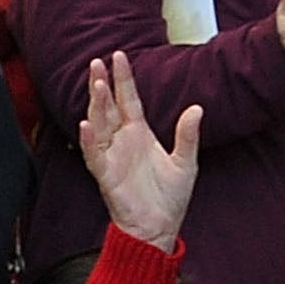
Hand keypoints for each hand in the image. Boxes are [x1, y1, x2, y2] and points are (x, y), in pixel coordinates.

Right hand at [80, 51, 201, 252]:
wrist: (160, 226)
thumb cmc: (170, 196)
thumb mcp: (186, 161)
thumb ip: (188, 135)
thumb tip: (198, 108)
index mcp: (141, 134)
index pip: (129, 100)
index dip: (123, 79)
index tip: (119, 56)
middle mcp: (123, 141)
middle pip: (109, 107)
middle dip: (103, 84)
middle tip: (97, 61)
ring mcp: (112, 156)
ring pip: (99, 125)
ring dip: (96, 105)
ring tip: (95, 83)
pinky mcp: (106, 175)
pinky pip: (93, 155)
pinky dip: (88, 140)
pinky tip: (86, 124)